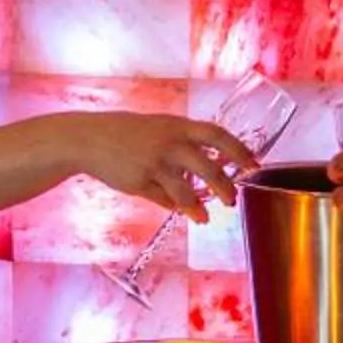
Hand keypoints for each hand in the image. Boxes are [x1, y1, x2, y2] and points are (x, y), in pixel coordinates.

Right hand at [69, 113, 256, 221]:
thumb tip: (206, 168)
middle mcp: (169, 143)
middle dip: (226, 185)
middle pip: (208, 166)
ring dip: (200, 206)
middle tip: (233, 199)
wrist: (89, 138)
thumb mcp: (158, 129)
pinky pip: (165, 200)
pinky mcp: (140, 182)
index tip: (254, 165)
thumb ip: (182, 144)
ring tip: (206, 217)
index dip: (239, 151)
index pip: (217, 135)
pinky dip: (178, 208)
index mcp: (177, 125)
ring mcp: (154, 163)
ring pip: (186, 191)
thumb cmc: (126, 132)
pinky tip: (187, 214)